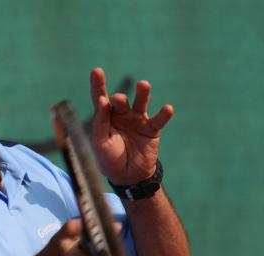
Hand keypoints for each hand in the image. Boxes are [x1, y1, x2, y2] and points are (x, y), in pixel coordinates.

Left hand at [89, 67, 173, 184]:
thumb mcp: (100, 144)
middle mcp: (121, 115)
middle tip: (117, 99)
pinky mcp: (152, 129)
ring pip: (141, 103)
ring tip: (144, 85)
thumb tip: (102, 102)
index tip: (96, 71)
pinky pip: (159, 119)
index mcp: (105, 118)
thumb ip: (100, 124)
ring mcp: (138, 120)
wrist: (128, 176)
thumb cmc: (110, 160)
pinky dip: (164, 114)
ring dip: (143, 94)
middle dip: (119, 99)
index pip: (100, 99)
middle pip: (120, 101)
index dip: (98, 85)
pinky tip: (167, 109)